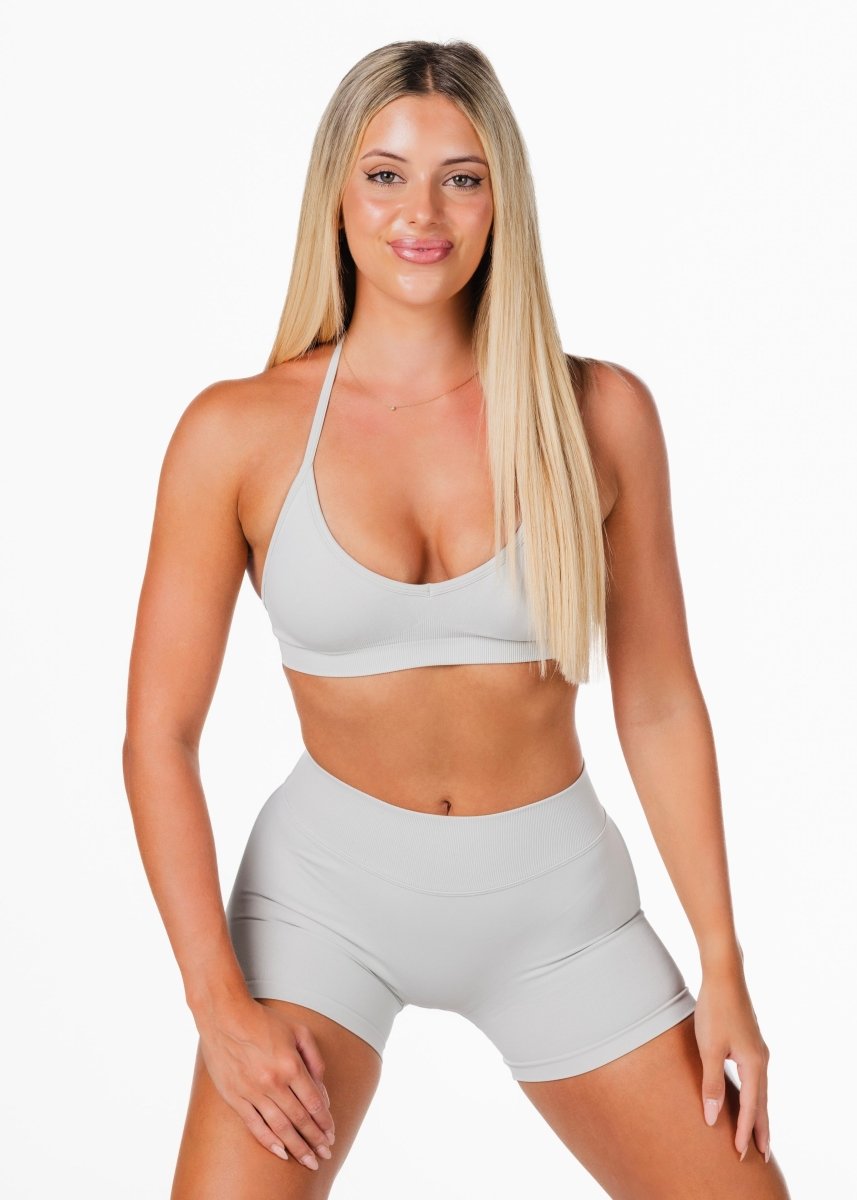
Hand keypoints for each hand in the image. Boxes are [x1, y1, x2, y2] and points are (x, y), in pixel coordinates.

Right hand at [196, 997, 335, 1168]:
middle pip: (300, 1119)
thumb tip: (322, 1090)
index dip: (325, 1122)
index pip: (314, 1103)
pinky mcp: (235, 1097)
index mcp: (290, 1065)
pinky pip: (255, 1126)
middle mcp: (273, 1082)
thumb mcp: (298, 1031)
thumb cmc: (263, 1021)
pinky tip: (281, 1152)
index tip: (332, 1134)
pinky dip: (269, 1142)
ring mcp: (252, 1092)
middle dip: (315, 1140)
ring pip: (280, 1128)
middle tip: (325, 1155)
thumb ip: (315, 1059)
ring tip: (309, 1160)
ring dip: (297, 1147)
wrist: (225, 1016)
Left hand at [693, 968, 770, 1162]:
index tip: (741, 1154)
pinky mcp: (750, 1042)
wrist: (724, 975)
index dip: (745, 1132)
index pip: (751, 1108)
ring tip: (757, 1133)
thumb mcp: (709, 1049)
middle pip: (762, 1103)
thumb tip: (712, 1118)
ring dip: (758, 1113)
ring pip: (760, 1090)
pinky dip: (754, 1095)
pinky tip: (747, 1096)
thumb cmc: (714, 1010)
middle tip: (760, 1156)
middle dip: (761, 1130)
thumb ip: (711, 1084)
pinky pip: (755, 1078)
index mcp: (754, 1065)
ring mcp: (757, 1050)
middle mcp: (761, 1060)